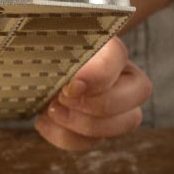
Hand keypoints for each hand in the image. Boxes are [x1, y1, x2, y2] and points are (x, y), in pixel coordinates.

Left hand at [34, 36, 151, 150]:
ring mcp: (116, 103)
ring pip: (126, 122)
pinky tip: (42, 121)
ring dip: (84, 125)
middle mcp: (122, 73)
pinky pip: (92, 141)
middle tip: (61, 99)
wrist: (34, 58)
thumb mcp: (43, 32)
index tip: (70, 86)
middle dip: (99, 105)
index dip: (99, 77)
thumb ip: (49, 34)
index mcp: (108, 44)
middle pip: (139, 92)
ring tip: (51, 110)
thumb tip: (51, 53)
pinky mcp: (96, 126)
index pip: (118, 56)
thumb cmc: (41, 42)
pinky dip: (66, 137)